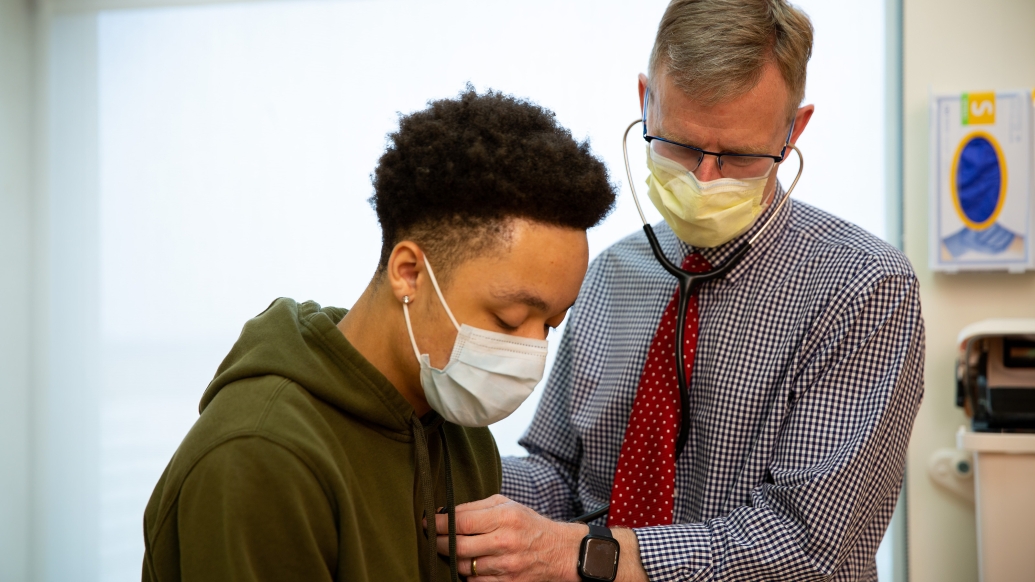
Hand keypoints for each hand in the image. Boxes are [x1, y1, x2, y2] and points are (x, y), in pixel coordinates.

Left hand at [432, 495, 647, 581]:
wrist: (559, 552)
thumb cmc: (529, 524)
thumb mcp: (507, 505)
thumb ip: (477, 507)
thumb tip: (445, 512)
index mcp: (505, 516)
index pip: (461, 522)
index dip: (438, 523)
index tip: (427, 522)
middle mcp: (505, 541)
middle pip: (457, 546)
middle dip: (439, 542)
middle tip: (432, 538)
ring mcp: (506, 566)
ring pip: (463, 566)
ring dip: (450, 559)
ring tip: (448, 551)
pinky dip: (466, 574)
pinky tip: (466, 564)